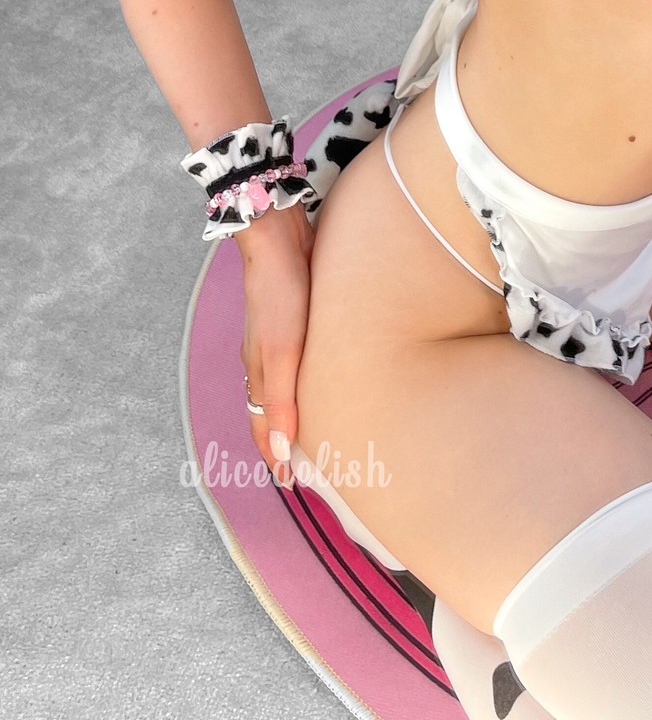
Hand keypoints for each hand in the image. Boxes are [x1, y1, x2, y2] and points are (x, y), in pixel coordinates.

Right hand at [239, 204, 314, 489]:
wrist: (278, 235)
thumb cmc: (279, 294)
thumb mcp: (281, 351)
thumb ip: (281, 399)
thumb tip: (281, 450)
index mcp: (258, 372)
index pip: (263, 427)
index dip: (275, 456)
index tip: (291, 484)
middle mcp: (265, 359)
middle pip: (271, 410)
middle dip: (283, 439)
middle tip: (308, 465)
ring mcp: (279, 337)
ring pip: (285, 385)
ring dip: (296, 410)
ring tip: (318, 428)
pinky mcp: (296, 316)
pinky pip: (299, 360)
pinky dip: (305, 380)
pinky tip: (324, 375)